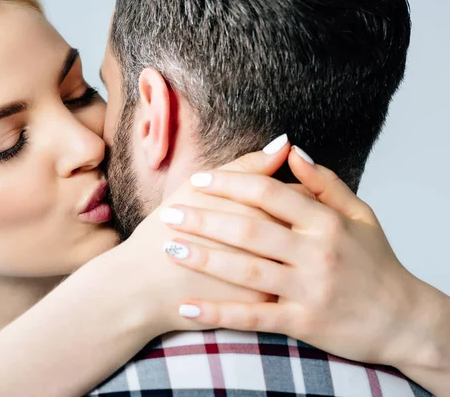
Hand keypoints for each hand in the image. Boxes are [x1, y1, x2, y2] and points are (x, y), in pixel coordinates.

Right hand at [107, 136, 291, 337]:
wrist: (142, 287)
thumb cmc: (166, 231)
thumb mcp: (199, 189)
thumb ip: (247, 166)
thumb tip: (285, 143)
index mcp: (257, 210)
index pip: (301, 194)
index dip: (298, 190)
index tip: (286, 192)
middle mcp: (270, 245)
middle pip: (307, 226)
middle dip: (302, 219)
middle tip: (288, 217)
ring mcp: (270, 278)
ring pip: (301, 257)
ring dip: (297, 246)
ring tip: (279, 240)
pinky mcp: (262, 306)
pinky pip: (288, 286)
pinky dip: (285, 272)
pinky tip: (271, 265)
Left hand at [159, 146, 425, 366]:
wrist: (407, 321)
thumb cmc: (379, 264)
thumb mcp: (362, 215)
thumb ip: (325, 183)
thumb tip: (290, 149)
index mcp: (328, 222)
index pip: (271, 193)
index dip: (231, 182)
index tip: (199, 179)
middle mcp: (318, 253)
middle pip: (250, 228)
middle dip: (205, 218)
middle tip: (170, 212)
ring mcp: (311, 290)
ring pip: (247, 270)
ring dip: (204, 259)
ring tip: (169, 247)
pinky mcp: (305, 323)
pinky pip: (254, 317)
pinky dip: (219, 313)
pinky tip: (187, 308)